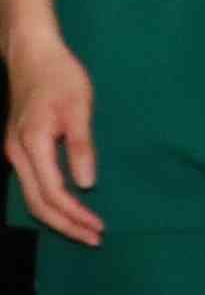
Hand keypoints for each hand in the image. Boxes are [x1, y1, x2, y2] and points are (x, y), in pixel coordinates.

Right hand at [9, 35, 96, 243]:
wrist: (32, 55)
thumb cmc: (60, 78)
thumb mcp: (78, 108)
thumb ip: (81, 146)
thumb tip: (86, 184)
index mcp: (31, 145)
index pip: (53, 193)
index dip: (75, 214)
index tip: (100, 228)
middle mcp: (16, 154)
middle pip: (37, 203)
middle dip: (66, 225)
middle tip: (95, 239)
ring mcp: (14, 152)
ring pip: (31, 197)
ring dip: (58, 217)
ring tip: (84, 230)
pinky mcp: (19, 148)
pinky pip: (31, 185)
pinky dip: (49, 202)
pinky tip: (68, 207)